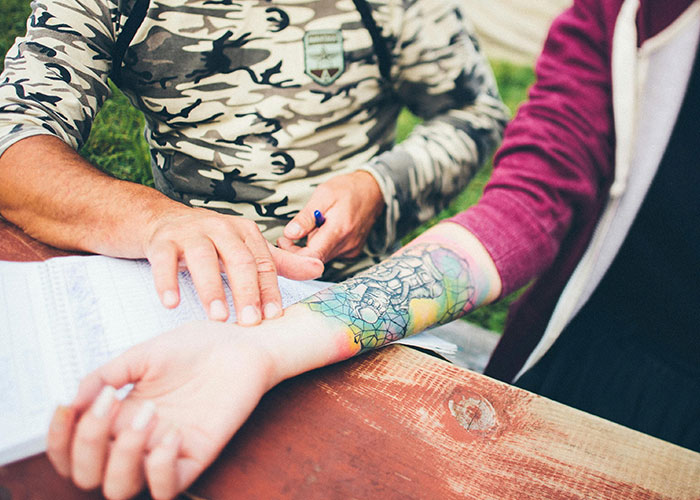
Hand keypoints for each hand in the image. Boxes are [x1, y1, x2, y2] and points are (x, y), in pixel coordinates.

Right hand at [46, 321, 276, 499]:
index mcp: (117, 417)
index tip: (64, 406)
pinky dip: (161, 468)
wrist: (240, 343)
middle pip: (89, 476)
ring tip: (148, 413)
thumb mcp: (141, 355)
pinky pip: (169, 487)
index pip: (72, 450)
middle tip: (110, 403)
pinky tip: (172, 434)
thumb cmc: (195, 347)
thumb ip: (105, 376)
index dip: (58, 438)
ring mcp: (165, 451)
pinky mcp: (196, 456)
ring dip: (124, 456)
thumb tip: (72, 402)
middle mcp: (136, 440)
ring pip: (121, 489)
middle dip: (88, 444)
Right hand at [143, 206, 323, 323]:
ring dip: (211, 289)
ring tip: (218, 317)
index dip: (269, 290)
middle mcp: (221, 227)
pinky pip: (164, 260)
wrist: (164, 221)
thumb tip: (320, 268)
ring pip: (203, 258)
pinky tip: (171, 303)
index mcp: (245, 231)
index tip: (273, 317)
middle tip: (250, 322)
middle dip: (246, 292)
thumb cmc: (213, 241)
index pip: (263, 262)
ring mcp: (190, 232)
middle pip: (238, 259)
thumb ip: (280, 262)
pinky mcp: (163, 240)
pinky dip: (167, 281)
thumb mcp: (247, 248)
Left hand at [278, 171, 383, 262]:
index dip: (292, 254)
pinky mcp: (352, 252)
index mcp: (338, 230)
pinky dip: (322, 245)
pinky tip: (325, 230)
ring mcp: (350, 250)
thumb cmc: (347, 189)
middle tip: (293, 231)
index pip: (311, 257)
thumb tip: (289, 234)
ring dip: (311, 245)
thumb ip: (306, 217)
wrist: (373, 191)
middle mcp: (346, 245)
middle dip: (299, 248)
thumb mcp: (323, 195)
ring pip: (321, 257)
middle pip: (314, 259)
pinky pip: (330, 254)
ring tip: (314, 225)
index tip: (284, 240)